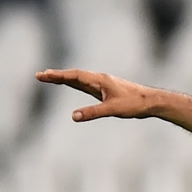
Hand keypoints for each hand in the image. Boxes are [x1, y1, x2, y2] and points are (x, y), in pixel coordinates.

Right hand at [35, 69, 191, 133]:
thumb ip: (93, 112)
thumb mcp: (112, 109)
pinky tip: (72, 85)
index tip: (43, 75)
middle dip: (57, 76)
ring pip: (80, 80)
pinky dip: (76, 84)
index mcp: (100, 80)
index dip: (58, 76)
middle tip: (40, 75)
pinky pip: (87, 86)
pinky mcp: (107, 91)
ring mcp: (103, 85)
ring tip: (50, 78)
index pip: (74, 76)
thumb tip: (74, 116)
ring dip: (65, 79)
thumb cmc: (134, 104)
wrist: (152, 101)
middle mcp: (100, 80)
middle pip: (74, 76)